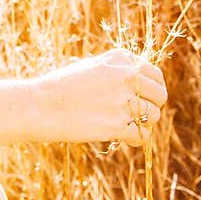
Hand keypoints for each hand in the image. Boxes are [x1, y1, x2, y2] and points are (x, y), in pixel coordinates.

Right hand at [36, 46, 167, 146]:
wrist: (40, 105)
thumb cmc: (62, 86)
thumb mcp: (92, 66)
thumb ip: (118, 71)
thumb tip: (141, 84)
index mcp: (122, 59)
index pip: (156, 75)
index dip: (153, 89)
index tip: (146, 98)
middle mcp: (127, 77)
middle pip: (160, 96)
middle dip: (152, 106)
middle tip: (138, 114)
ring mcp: (124, 101)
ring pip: (154, 116)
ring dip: (143, 123)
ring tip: (125, 124)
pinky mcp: (118, 125)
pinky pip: (142, 136)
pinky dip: (136, 139)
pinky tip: (124, 137)